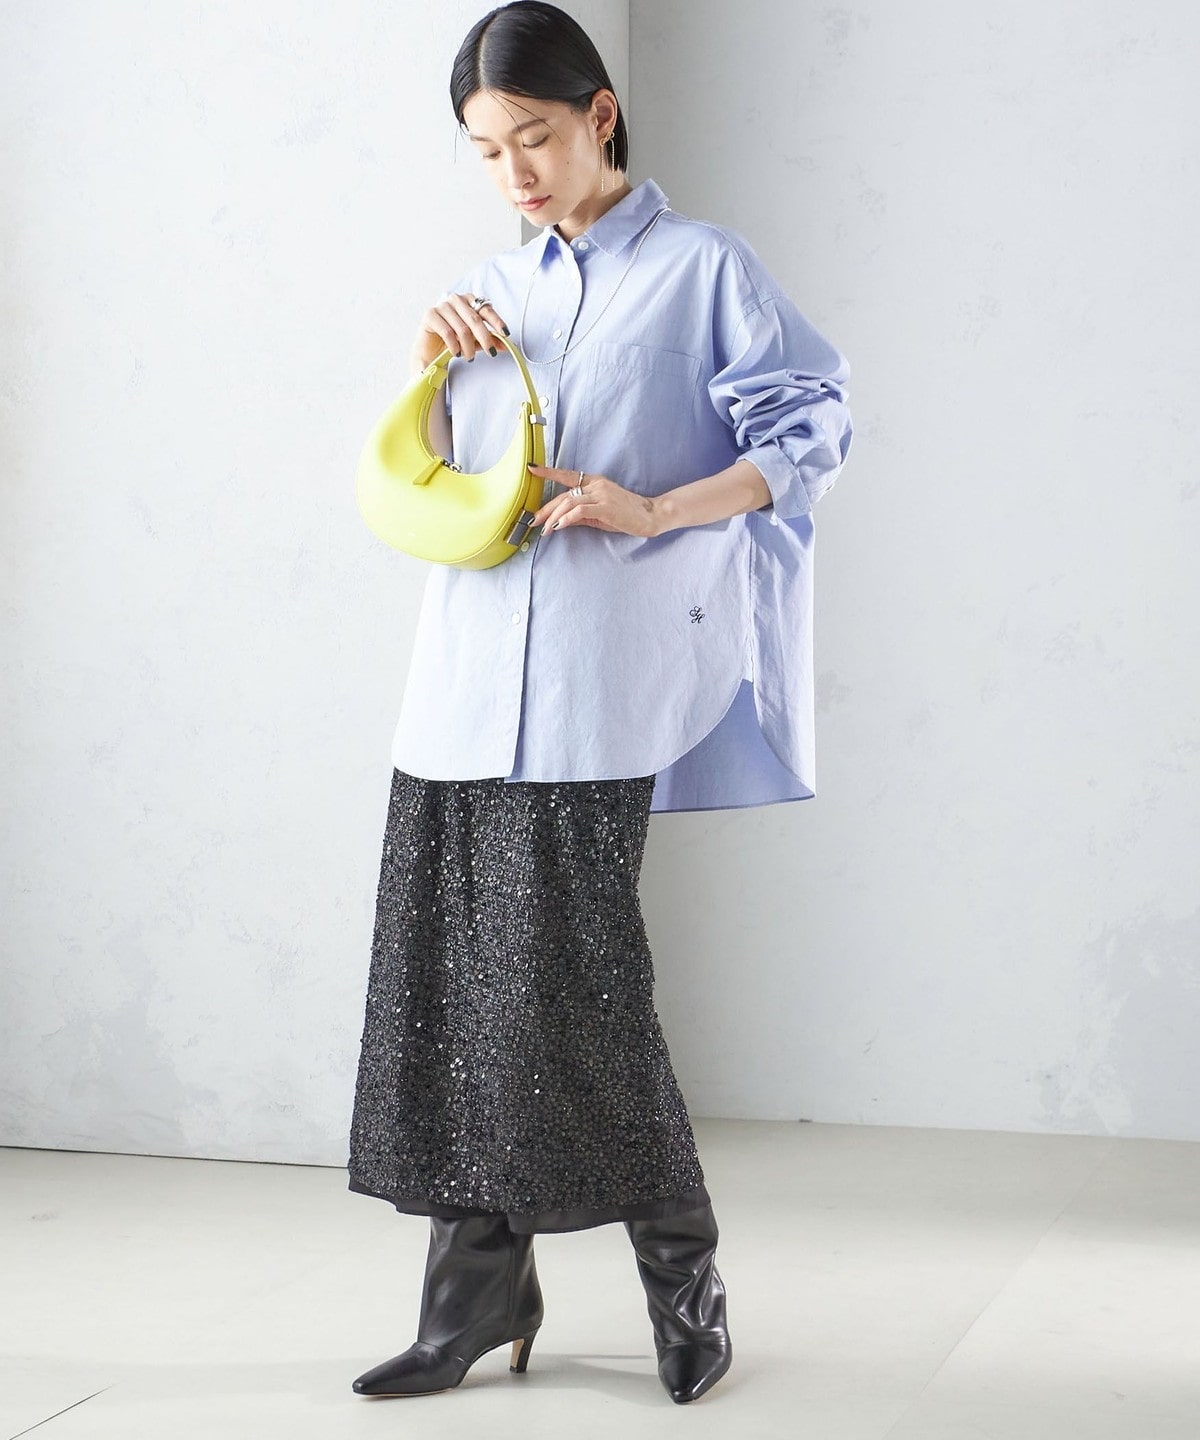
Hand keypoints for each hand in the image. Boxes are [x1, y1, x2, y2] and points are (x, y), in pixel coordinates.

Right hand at [409, 294, 509, 371]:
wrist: (430, 352)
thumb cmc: (454, 342)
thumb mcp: (476, 342)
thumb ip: (490, 340)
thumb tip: (507, 345)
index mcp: (468, 300)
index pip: (486, 309)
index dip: (497, 321)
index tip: (505, 334)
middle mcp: (455, 299)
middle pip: (475, 319)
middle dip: (485, 338)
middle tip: (491, 353)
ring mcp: (442, 306)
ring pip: (462, 328)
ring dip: (468, 347)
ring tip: (469, 357)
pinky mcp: (430, 315)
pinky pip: (447, 332)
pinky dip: (454, 346)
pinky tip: (456, 353)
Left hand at [529, 467, 661, 538]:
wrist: (650, 516)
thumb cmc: (626, 514)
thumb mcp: (599, 514)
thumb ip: (580, 514)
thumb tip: (560, 520)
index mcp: (594, 482)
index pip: (567, 475)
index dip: (548, 472)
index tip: (531, 469)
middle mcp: (596, 485)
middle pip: (564, 495)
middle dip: (546, 509)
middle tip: (533, 521)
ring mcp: (601, 494)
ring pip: (569, 503)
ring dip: (554, 518)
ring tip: (545, 530)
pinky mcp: (606, 507)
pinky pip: (580, 511)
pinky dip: (567, 518)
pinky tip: (559, 527)